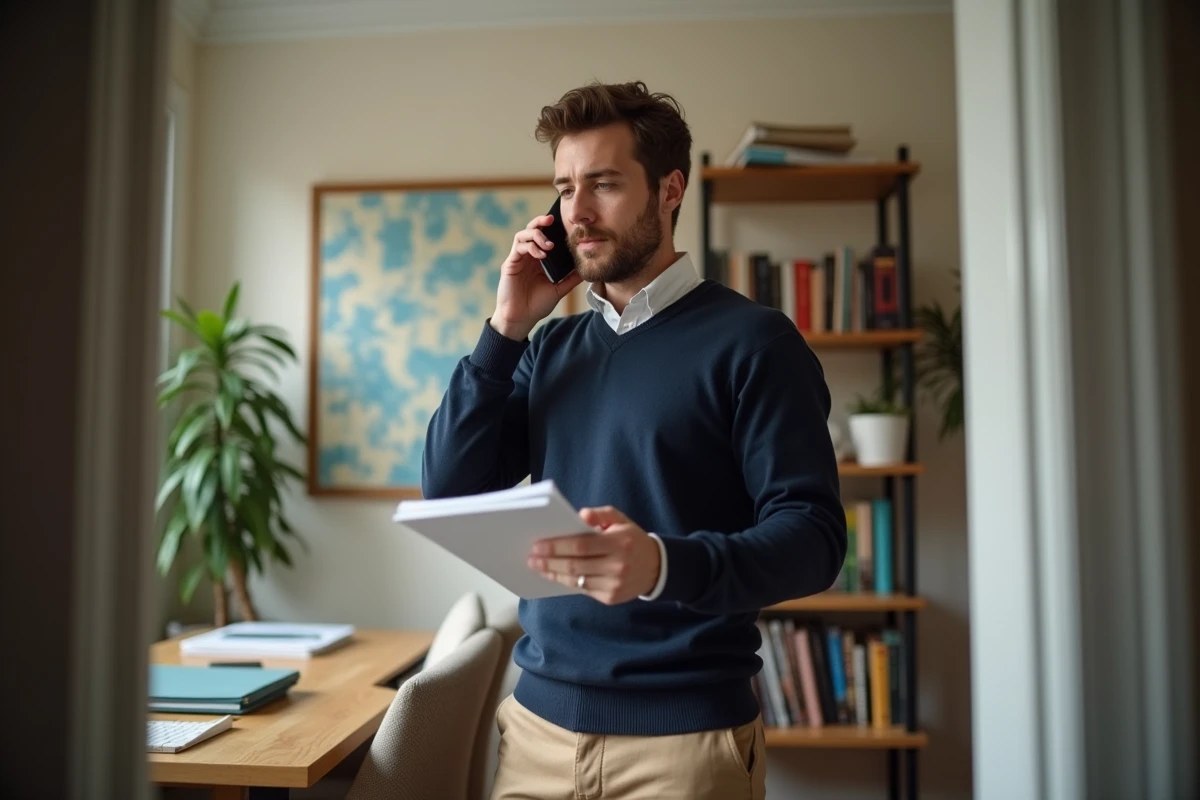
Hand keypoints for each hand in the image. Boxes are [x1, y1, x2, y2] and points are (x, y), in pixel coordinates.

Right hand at [491, 214, 582, 340]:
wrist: (521, 319)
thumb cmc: (537, 305)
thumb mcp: (559, 290)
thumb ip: (571, 278)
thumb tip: (587, 270)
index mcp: (538, 259)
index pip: (543, 236)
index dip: (551, 227)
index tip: (563, 223)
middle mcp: (527, 256)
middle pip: (531, 229)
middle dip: (540, 221)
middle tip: (552, 219)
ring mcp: (517, 259)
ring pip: (522, 235)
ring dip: (536, 235)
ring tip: (549, 245)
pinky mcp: (510, 264)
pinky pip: (518, 248)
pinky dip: (530, 247)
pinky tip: (541, 255)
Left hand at [527, 506, 660, 604]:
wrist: (656, 568)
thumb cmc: (632, 539)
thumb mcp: (621, 520)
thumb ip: (601, 514)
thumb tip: (580, 515)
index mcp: (620, 544)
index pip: (582, 546)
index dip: (557, 547)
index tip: (538, 545)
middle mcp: (618, 566)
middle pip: (575, 566)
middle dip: (550, 562)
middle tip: (532, 558)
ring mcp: (614, 585)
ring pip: (576, 581)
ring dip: (554, 574)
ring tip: (539, 567)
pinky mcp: (610, 598)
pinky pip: (583, 589)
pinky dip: (567, 582)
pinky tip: (556, 574)